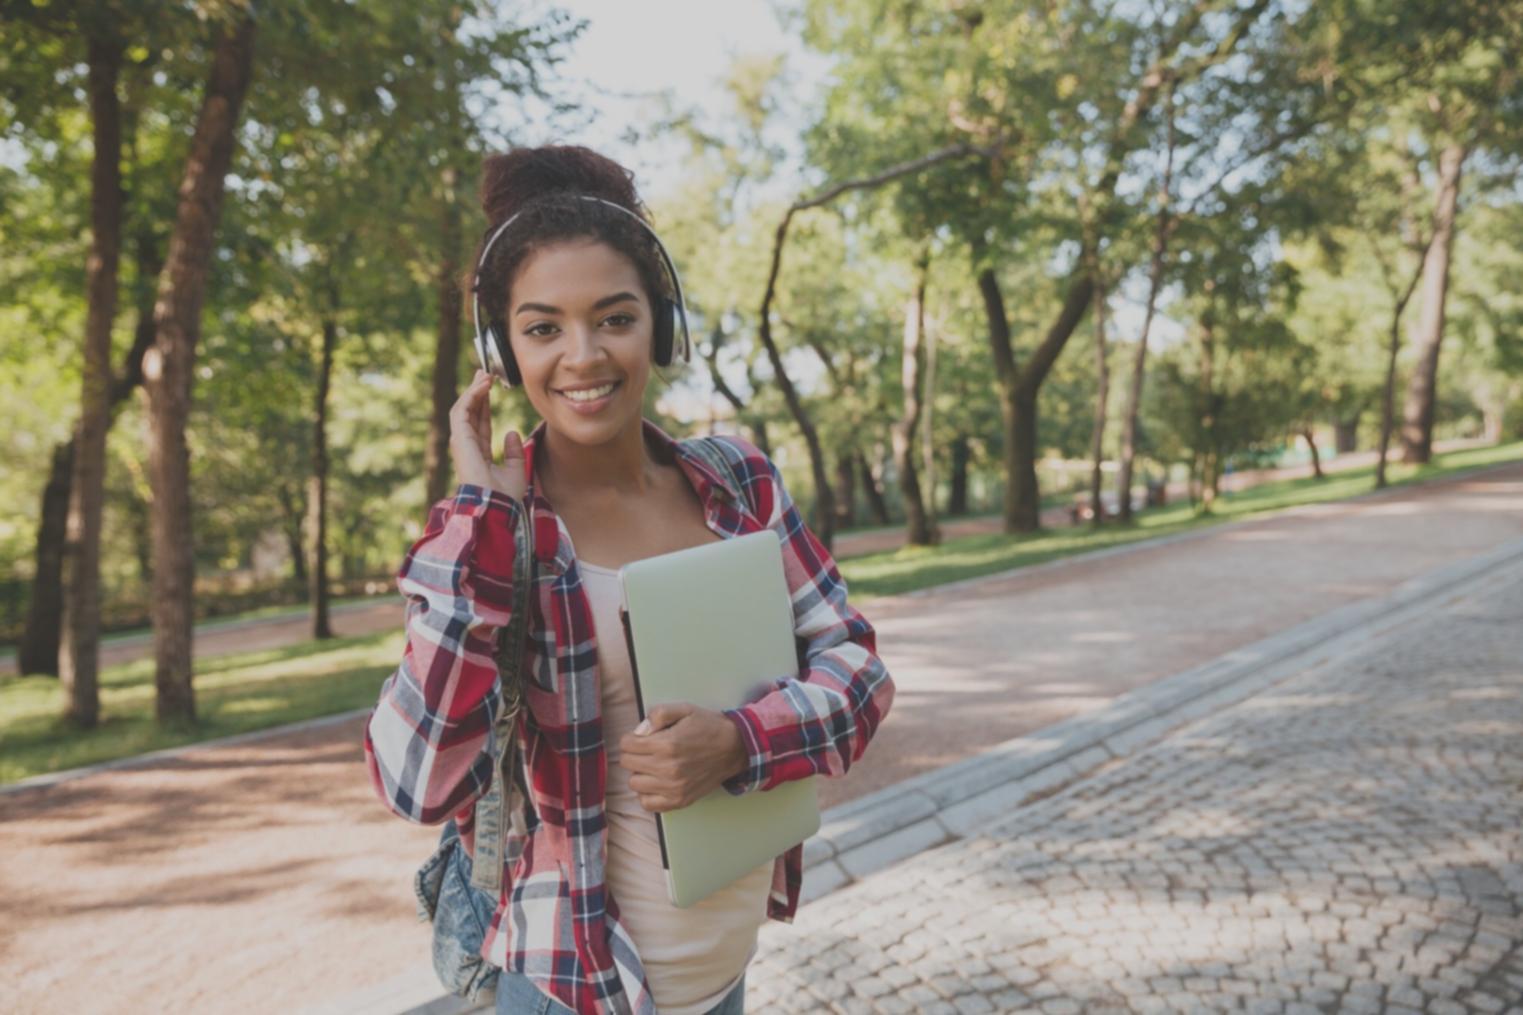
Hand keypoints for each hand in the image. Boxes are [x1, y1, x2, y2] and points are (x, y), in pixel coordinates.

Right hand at [449, 369, 527, 500]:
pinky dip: (471, 396)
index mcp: (478, 454)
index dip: (484, 404)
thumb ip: (514, 451)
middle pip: (469, 412)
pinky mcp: (460, 439)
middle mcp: (467, 447)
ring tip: (485, 374)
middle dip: (476, 392)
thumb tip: (511, 433)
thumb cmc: (506, 495)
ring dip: (473, 390)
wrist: (498, 504)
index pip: (479, 423)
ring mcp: (461, 443)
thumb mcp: (516, 469)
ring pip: (463, 409)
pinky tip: (482, 385)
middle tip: (484, 373)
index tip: (490, 387)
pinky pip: (462, 411)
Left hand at [617, 703, 747, 812]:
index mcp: (666, 744)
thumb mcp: (685, 709)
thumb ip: (658, 714)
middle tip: (647, 750)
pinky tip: (657, 782)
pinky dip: (647, 794)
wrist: (734, 748)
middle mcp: (668, 769)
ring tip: (653, 765)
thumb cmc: (708, 727)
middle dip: (634, 753)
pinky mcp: (679, 800)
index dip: (631, 738)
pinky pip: (647, 804)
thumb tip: (639, 731)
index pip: (626, 745)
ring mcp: (673, 787)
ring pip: (634, 784)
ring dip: (640, 773)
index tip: (642, 737)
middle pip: (627, 764)